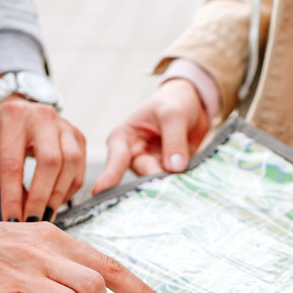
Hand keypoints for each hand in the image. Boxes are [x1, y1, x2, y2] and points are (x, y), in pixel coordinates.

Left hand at [0, 95, 86, 222]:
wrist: (21, 107)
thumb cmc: (3, 133)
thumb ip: (4, 179)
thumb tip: (22, 212)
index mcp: (14, 117)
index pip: (13, 164)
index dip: (13, 197)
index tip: (12, 221)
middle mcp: (43, 116)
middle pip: (50, 162)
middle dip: (41, 197)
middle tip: (33, 220)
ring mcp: (65, 125)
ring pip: (71, 164)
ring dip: (58, 195)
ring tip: (45, 214)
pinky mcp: (79, 137)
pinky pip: (80, 169)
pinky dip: (69, 190)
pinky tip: (56, 200)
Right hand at [93, 79, 209, 193]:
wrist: (193, 105)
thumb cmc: (173, 102)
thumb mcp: (173, 113)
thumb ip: (174, 138)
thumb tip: (174, 168)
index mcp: (124, 138)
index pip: (115, 159)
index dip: (108, 176)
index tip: (99, 191)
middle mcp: (134, 157)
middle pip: (142, 174)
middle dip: (155, 181)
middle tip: (169, 185)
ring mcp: (152, 167)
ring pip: (159, 182)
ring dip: (172, 182)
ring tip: (183, 182)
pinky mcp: (169, 174)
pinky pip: (174, 182)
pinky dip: (183, 183)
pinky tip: (189, 185)